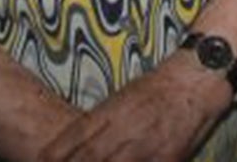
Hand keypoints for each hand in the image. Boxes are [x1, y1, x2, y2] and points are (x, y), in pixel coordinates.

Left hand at [41, 57, 229, 161]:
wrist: (194, 81)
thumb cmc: (156, 88)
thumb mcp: (121, 97)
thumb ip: (99, 121)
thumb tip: (73, 144)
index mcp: (110, 112)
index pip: (73, 138)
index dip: (55, 154)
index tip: (42, 160)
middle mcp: (124, 130)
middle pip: (88, 157)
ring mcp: (145, 147)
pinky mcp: (167, 159)